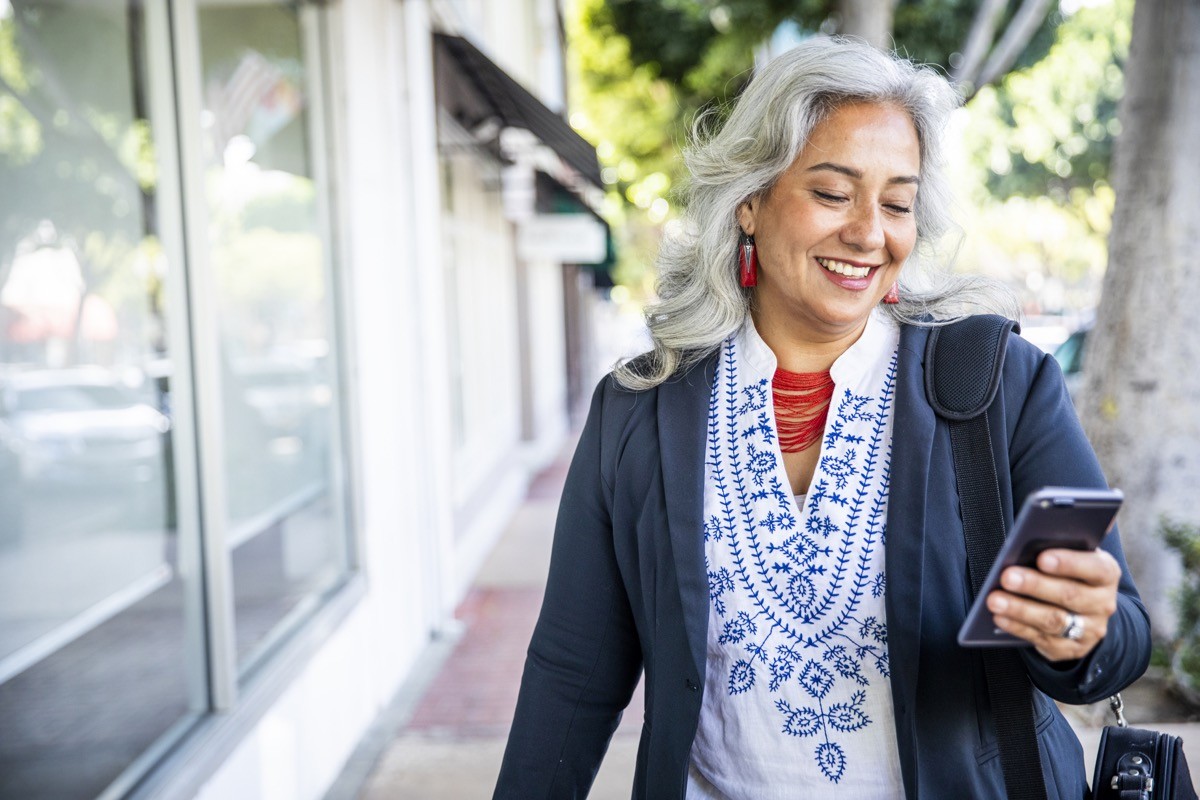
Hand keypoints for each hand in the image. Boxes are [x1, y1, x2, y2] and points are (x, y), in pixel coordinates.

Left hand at [985, 548, 1120, 661]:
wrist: (1086, 614)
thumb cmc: (1070, 574)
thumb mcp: (1074, 557)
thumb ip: (1061, 545)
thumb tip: (1037, 532)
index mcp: (1106, 574)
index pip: (1095, 568)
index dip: (1069, 563)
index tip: (1042, 558)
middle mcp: (1102, 603)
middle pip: (1069, 595)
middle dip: (1035, 585)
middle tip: (1007, 577)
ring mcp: (1089, 629)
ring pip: (1053, 620)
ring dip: (1020, 609)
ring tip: (994, 599)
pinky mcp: (1071, 648)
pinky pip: (1041, 638)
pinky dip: (1017, 627)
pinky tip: (999, 617)